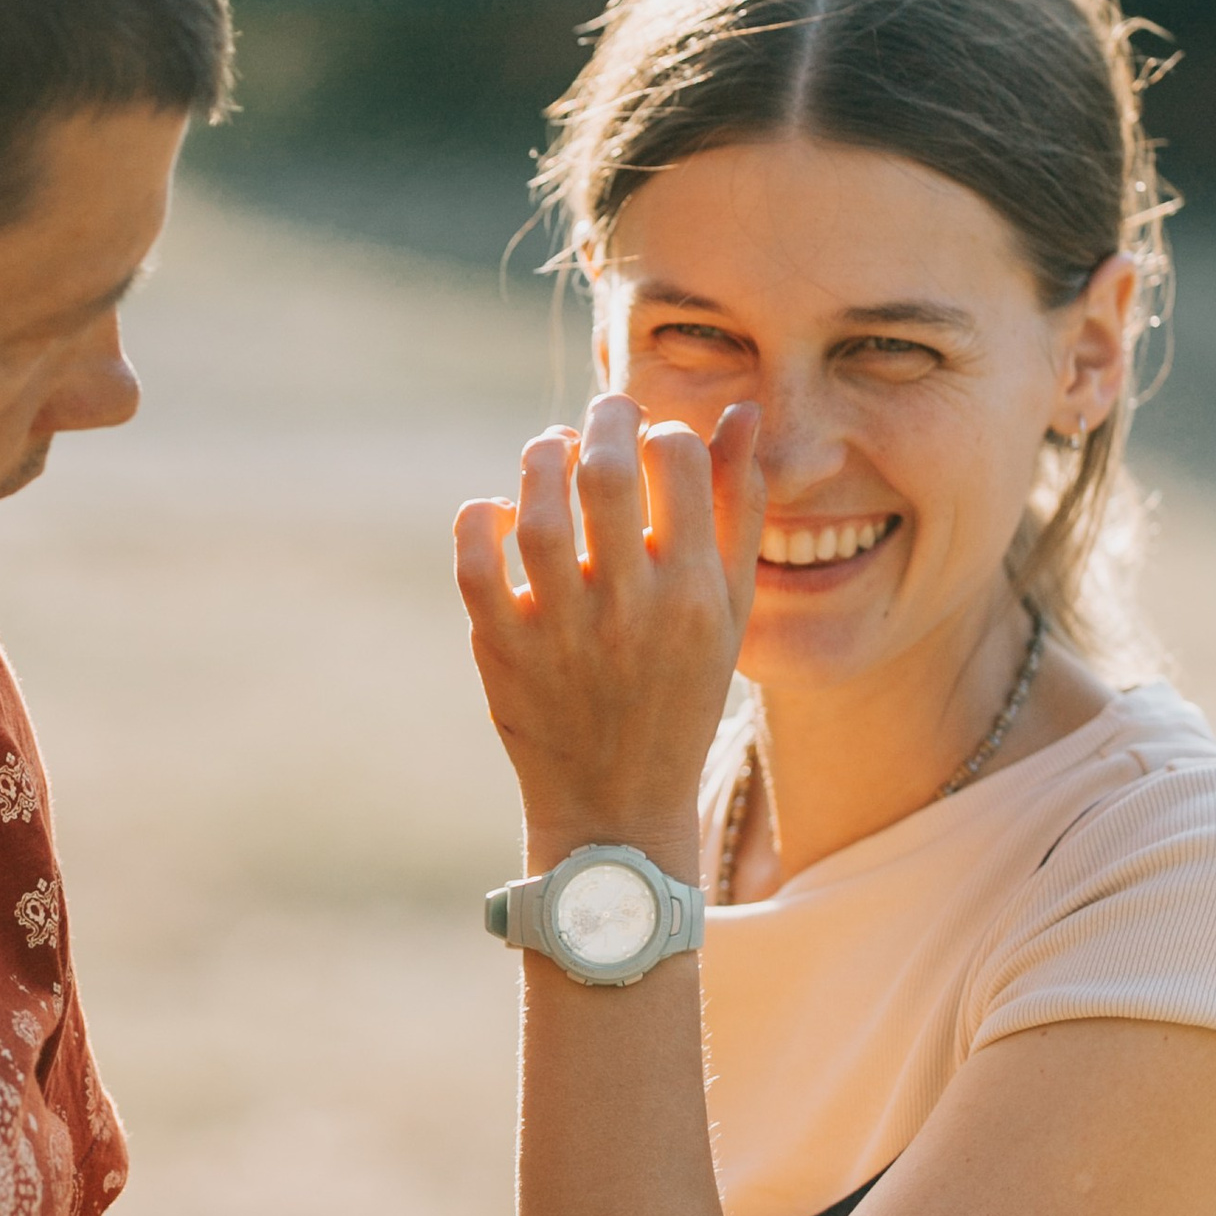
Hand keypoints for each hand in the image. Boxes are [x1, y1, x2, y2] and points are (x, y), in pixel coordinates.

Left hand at [453, 394, 761, 863]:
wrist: (615, 802)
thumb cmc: (681, 691)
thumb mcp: (730, 611)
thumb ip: (739, 509)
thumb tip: (740, 413)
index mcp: (695, 594)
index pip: (678, 461)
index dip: (662, 431)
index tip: (653, 443)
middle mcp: (630, 608)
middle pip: (605, 470)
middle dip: (601, 420)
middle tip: (601, 421)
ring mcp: (560, 629)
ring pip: (537, 505)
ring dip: (542, 458)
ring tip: (555, 455)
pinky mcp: (502, 647)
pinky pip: (475, 555)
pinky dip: (483, 516)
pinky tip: (505, 515)